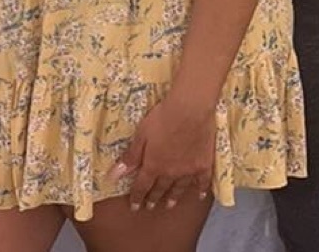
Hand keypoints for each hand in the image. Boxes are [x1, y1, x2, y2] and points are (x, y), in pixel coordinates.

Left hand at [109, 93, 214, 210]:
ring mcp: (188, 170)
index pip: (142, 186)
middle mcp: (171, 173)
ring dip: (173, 197)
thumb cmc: (162, 119)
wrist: (190, 111)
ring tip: (169, 204)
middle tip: (150, 207)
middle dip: (153, 198)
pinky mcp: (204, 164)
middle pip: (160, 188)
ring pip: (179, 187)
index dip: (137, 197)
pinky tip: (200, 195)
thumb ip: (130, 157)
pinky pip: (203, 181)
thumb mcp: (141, 135)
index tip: (134, 207)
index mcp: (153, 166)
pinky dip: (201, 189)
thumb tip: (114, 176)